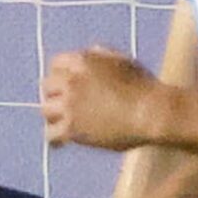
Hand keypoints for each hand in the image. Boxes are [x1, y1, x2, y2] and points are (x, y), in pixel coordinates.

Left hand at [41, 45, 168, 151]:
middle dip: (54, 94)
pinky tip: (61, 143)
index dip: (60, 75)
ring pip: (46, 110)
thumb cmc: (143, 86)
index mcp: (82, 61)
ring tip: (61, 123)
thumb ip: (100, 56)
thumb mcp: (122, 61)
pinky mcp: (73, 129)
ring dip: (54, 116)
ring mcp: (70, 105)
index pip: (56, 64)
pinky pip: (51, 134)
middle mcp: (71, 81)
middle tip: (62, 105)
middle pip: (47, 86)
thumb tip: (88, 55)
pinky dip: (55, 138)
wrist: (151, 112)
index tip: (64, 85)